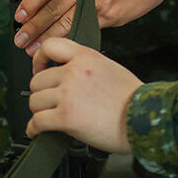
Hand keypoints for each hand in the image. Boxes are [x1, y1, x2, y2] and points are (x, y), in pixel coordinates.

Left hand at [13, 0, 177, 55]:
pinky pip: (85, 29)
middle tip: (21, 38)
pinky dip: (71, 40)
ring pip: (67, 21)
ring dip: (48, 37)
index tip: (20, 16)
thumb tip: (48, 5)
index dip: (31, 3)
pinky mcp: (110, 15)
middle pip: (54, 6)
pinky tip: (61, 49)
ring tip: (33, 49)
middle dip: (34, 25)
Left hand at [26, 37, 140, 152]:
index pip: (49, 46)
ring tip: (46, 117)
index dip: (39, 59)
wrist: (144, 118)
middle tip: (48, 102)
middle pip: (37, 80)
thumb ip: (84, 66)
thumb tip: (66, 75)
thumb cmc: (132, 98)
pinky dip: (33, 129)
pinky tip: (37, 131)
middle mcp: (73, 72)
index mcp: (84, 57)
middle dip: (41, 93)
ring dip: (38, 112)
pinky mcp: (65, 116)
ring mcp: (68, 94)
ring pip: (35, 101)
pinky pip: (37, 121)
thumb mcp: (108, 67)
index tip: (39, 69)